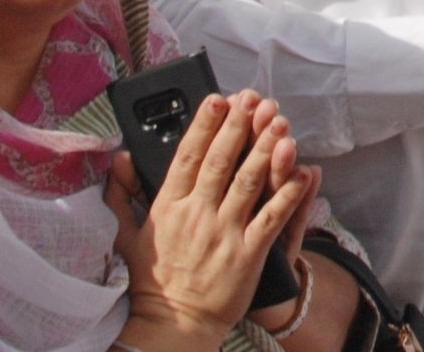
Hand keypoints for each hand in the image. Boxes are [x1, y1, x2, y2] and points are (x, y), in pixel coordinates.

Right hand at [105, 92, 308, 341]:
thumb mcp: (128, 234)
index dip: (204, 126)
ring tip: (280, 124)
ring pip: (248, 183)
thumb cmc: (152, 279)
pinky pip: (271, 218)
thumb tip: (120, 157)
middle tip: (254, 99)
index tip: (218, 99)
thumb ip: (123, 193)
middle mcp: (197, 215)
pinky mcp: (248, 254)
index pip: (187, 157)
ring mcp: (224, 234)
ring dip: (266, 151)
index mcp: (169, 206)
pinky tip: (302, 172)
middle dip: (239, 127)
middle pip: (221, 162)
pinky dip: (287, 194)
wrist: (173, 323)